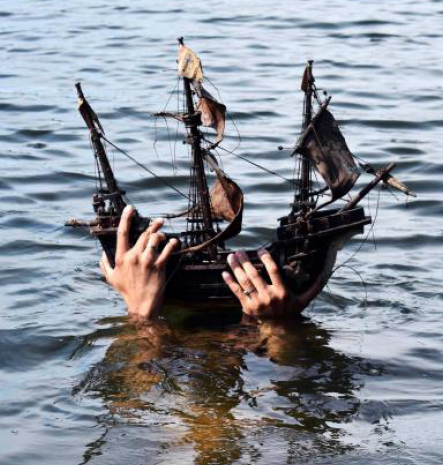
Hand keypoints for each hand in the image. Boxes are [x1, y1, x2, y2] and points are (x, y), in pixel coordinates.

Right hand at [100, 205, 178, 321]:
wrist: (142, 305)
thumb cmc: (127, 292)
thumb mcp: (112, 279)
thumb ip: (105, 265)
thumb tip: (101, 255)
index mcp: (121, 258)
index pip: (122, 233)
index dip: (126, 218)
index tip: (131, 209)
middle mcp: (134, 257)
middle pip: (144, 234)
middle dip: (153, 225)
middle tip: (159, 221)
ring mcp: (147, 261)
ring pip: (155, 239)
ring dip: (161, 234)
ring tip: (164, 234)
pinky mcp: (159, 266)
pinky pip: (167, 250)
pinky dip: (172, 244)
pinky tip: (174, 242)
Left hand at [222, 249, 322, 319]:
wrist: (279, 331)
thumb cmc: (291, 312)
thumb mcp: (304, 300)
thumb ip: (314, 287)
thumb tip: (326, 274)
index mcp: (282, 292)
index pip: (273, 271)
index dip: (266, 258)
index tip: (260, 250)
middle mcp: (269, 297)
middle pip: (254, 275)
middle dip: (245, 261)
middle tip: (240, 251)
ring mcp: (257, 302)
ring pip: (244, 282)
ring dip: (236, 268)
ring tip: (231, 257)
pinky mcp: (247, 308)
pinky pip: (236, 293)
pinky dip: (230, 282)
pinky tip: (224, 273)